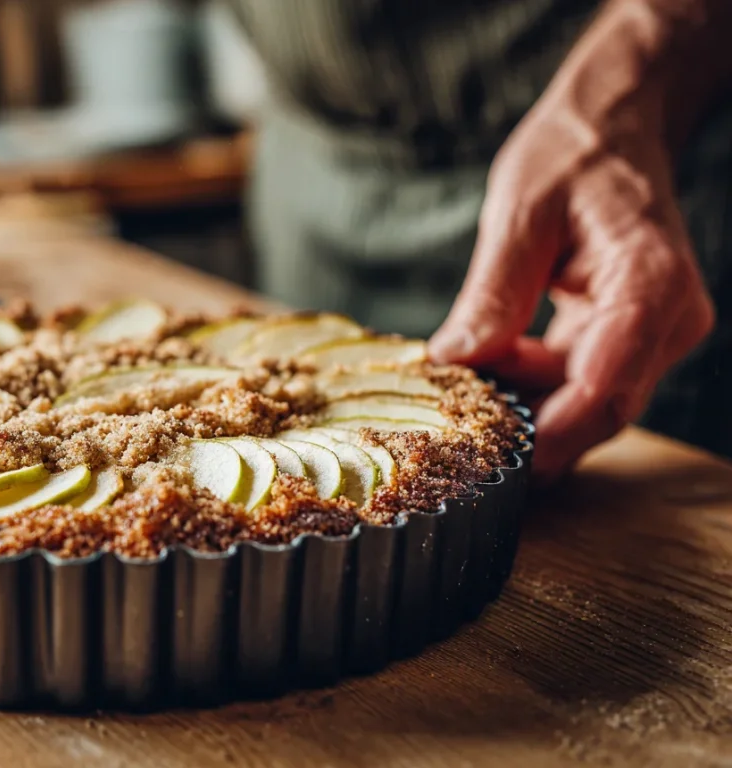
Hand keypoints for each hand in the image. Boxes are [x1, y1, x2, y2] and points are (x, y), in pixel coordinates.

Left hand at [430, 86, 713, 481]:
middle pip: (601, 406)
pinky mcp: (632, 336)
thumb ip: (493, 291)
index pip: (605, 381)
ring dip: (527, 403)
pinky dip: (534, 383)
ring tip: (462, 386)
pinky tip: (487, 369)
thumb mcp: (518, 214)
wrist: (613, 127)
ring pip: (590, 401)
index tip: (498, 458)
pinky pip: (583, 380)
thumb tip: (457, 360)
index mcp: (648, 281)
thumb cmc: (570, 155)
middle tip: (459, 434)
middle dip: (531, 426)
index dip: (552, 431)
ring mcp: (655, 331)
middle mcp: (667, 316)